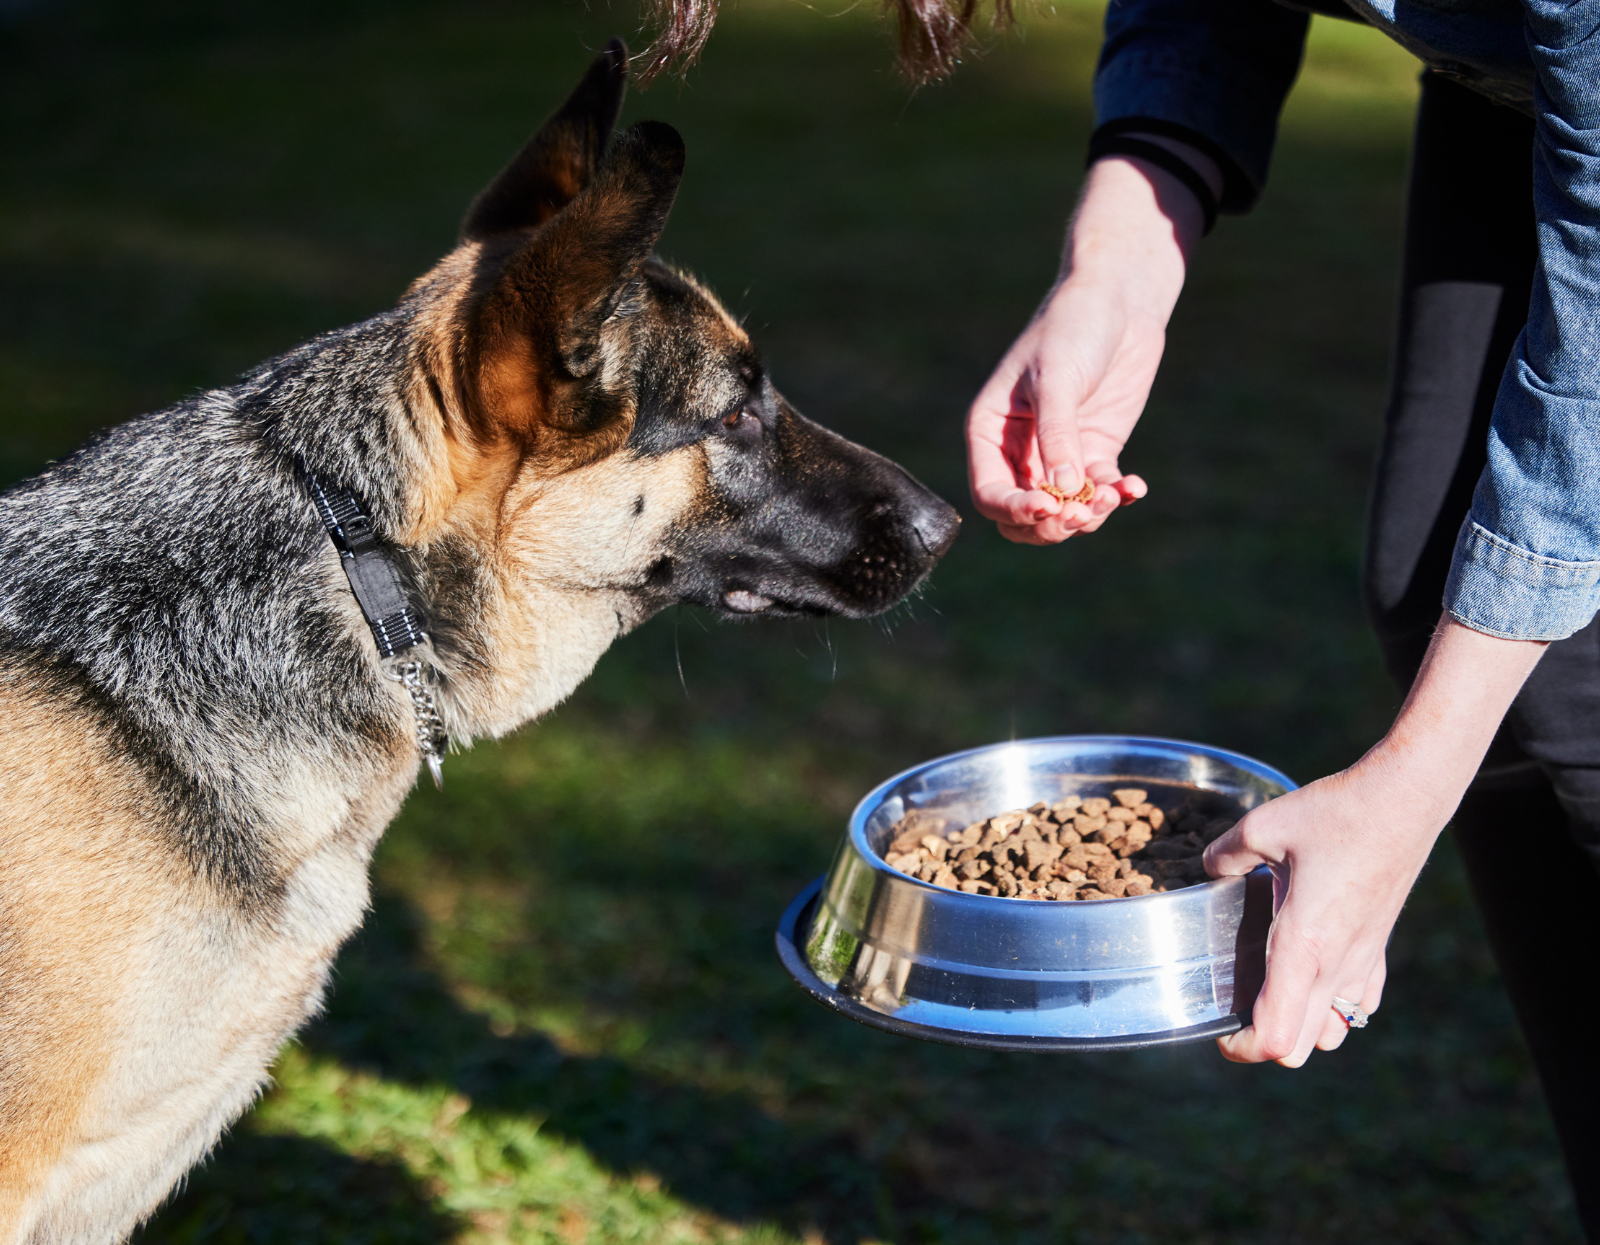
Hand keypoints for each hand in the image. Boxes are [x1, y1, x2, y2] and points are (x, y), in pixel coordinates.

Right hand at [966, 268, 1157, 544]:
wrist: (1118, 300)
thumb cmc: (1072, 328)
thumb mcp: (1058, 380)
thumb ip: (1057, 437)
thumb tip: (1063, 493)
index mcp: (990, 432)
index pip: (990, 494)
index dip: (1015, 510)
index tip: (1048, 507)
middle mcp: (1018, 451)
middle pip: (1022, 516)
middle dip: (1051, 524)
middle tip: (1081, 514)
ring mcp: (1058, 455)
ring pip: (1063, 513)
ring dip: (1087, 516)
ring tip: (1114, 497)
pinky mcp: (1095, 451)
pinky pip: (1100, 492)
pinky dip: (1117, 496)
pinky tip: (1134, 486)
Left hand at [1205, 617, 1547, 1065]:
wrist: (1406, 799)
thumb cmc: (1337, 813)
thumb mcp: (1264, 827)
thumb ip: (1226, 855)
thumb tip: (1208, 868)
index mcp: (1304, 947)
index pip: (1277, 1037)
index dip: (1243, 1047)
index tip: (1219, 1028)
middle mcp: (1337, 965)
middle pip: (1302, 1047)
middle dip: (1265, 1042)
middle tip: (1234, 1010)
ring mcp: (1364, 960)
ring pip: (1335, 1030)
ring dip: (1303, 1026)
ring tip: (1270, 992)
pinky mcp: (1379, 947)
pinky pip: (1360, 1001)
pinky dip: (1335, 1004)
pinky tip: (1312, 971)